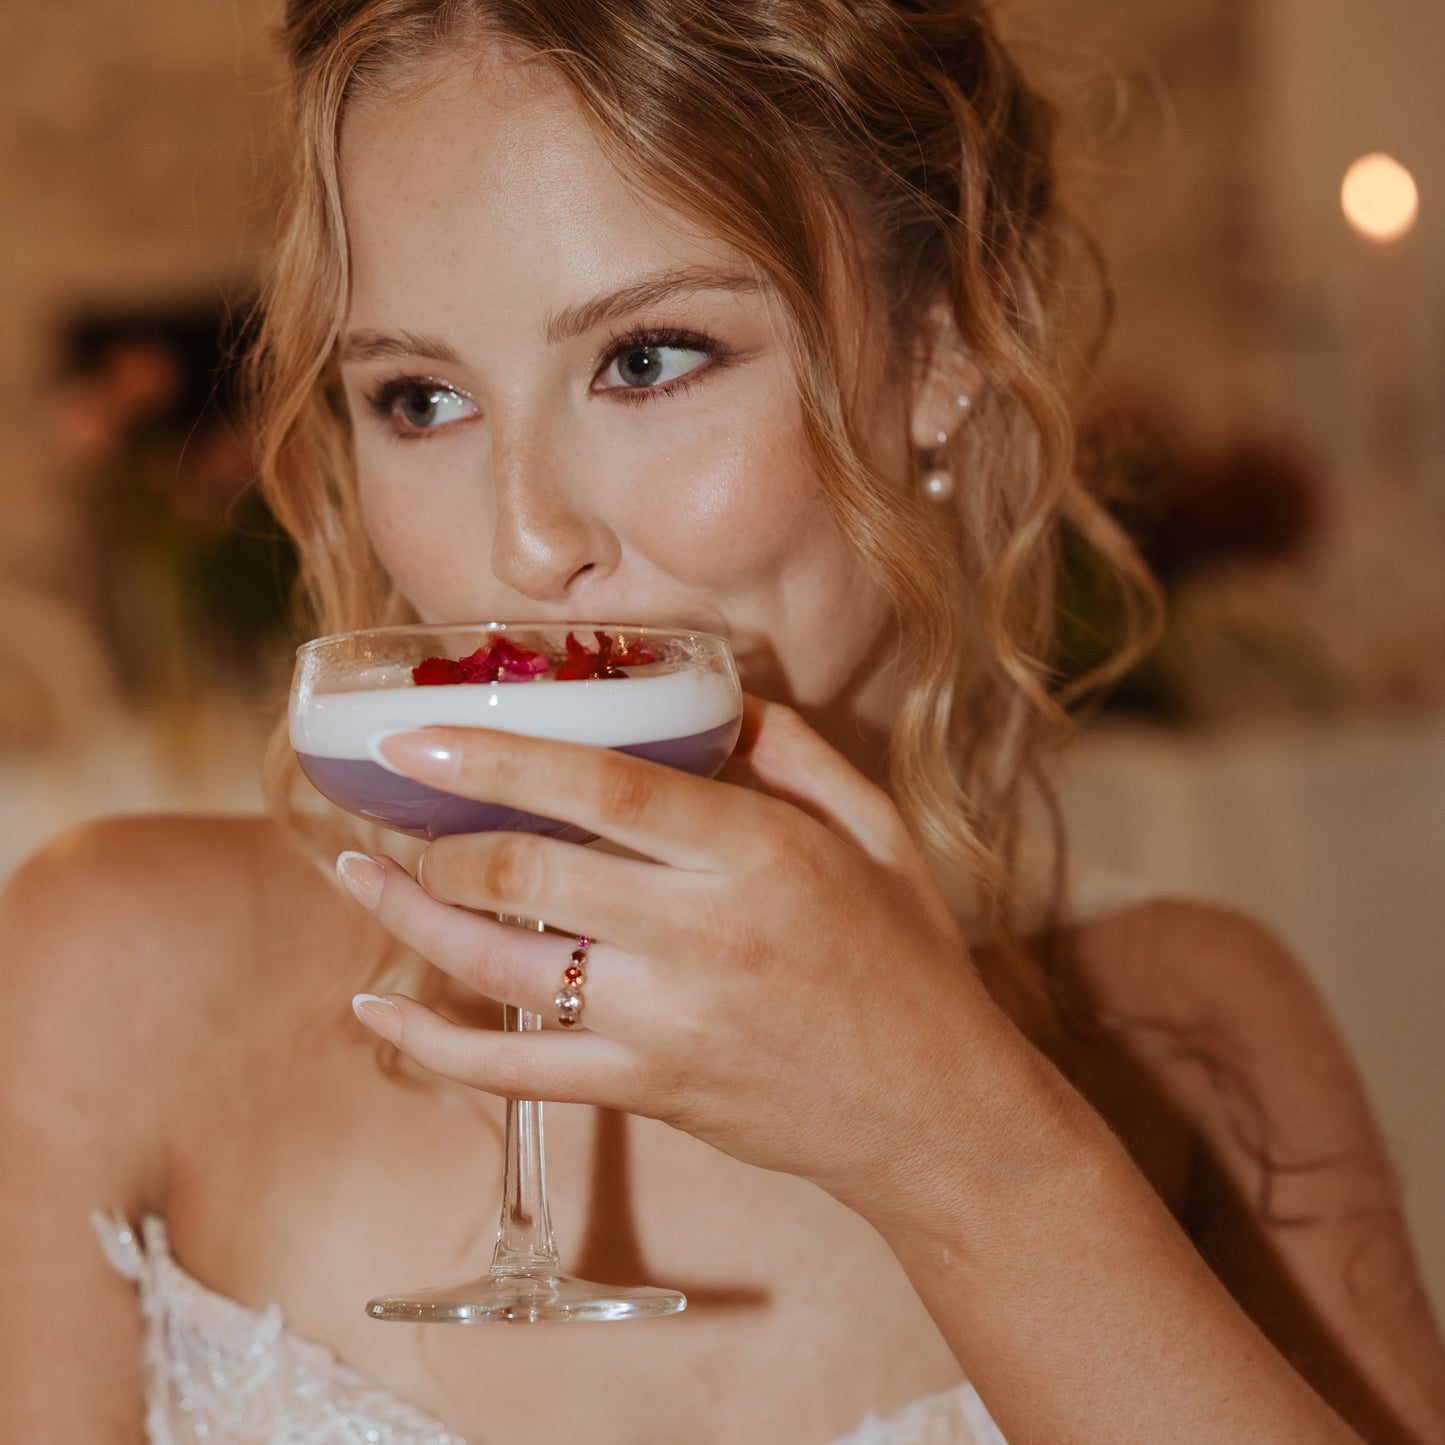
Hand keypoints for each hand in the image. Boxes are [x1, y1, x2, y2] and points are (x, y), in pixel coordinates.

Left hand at [343, 697, 1003, 1205]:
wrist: (933, 1112)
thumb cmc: (907, 959)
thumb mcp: (878, 831)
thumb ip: (794, 751)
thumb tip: (711, 694)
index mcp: (760, 855)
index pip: (604, 789)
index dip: (497, 759)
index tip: (414, 737)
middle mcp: (703, 936)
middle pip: (529, 876)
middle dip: (438, 838)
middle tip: (394, 806)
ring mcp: (666, 1025)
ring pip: (502, 970)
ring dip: (413, 918)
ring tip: (359, 873)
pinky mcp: (647, 1091)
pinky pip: (517, 1074)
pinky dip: (435, 1048)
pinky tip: (378, 1016)